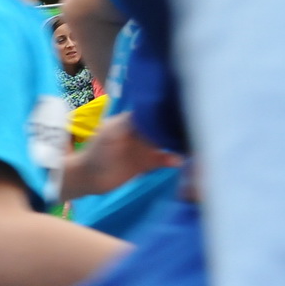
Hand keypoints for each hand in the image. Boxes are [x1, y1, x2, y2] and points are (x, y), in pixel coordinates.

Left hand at [68, 112, 183, 197]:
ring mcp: (145, 148)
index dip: (168, 110)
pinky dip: (172, 159)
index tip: (185, 108)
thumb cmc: (97, 151)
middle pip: (164, 127)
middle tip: (195, 126)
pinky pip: (164, 160)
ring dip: (178, 143)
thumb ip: (130, 122)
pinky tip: (178, 161)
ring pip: (167, 143)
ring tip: (192, 143)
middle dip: (177, 126)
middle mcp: (142, 132)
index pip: (155, 112)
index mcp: (133, 121)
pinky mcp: (146, 164)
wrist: (89, 177)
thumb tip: (153, 111)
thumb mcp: (112, 132)